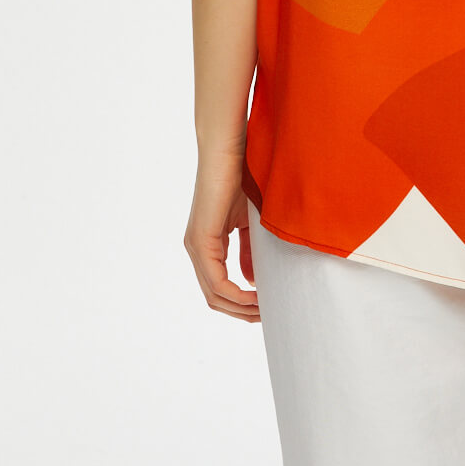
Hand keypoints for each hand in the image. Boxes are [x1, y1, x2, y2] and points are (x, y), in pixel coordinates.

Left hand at [184, 151, 260, 321]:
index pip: (219, 288)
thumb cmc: (241, 176)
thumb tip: (253, 280)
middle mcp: (196, 249)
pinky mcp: (201, 240)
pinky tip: (256, 296)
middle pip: (215, 299)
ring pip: (214, 295)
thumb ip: (249, 250)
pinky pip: (216, 281)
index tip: (267, 307)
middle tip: (269, 317)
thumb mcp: (249, 222)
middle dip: (242, 312)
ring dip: (241, 308)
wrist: (228, 149)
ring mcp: (196, 246)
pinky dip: (236, 295)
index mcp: (207, 244)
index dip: (242, 303)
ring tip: (266, 310)